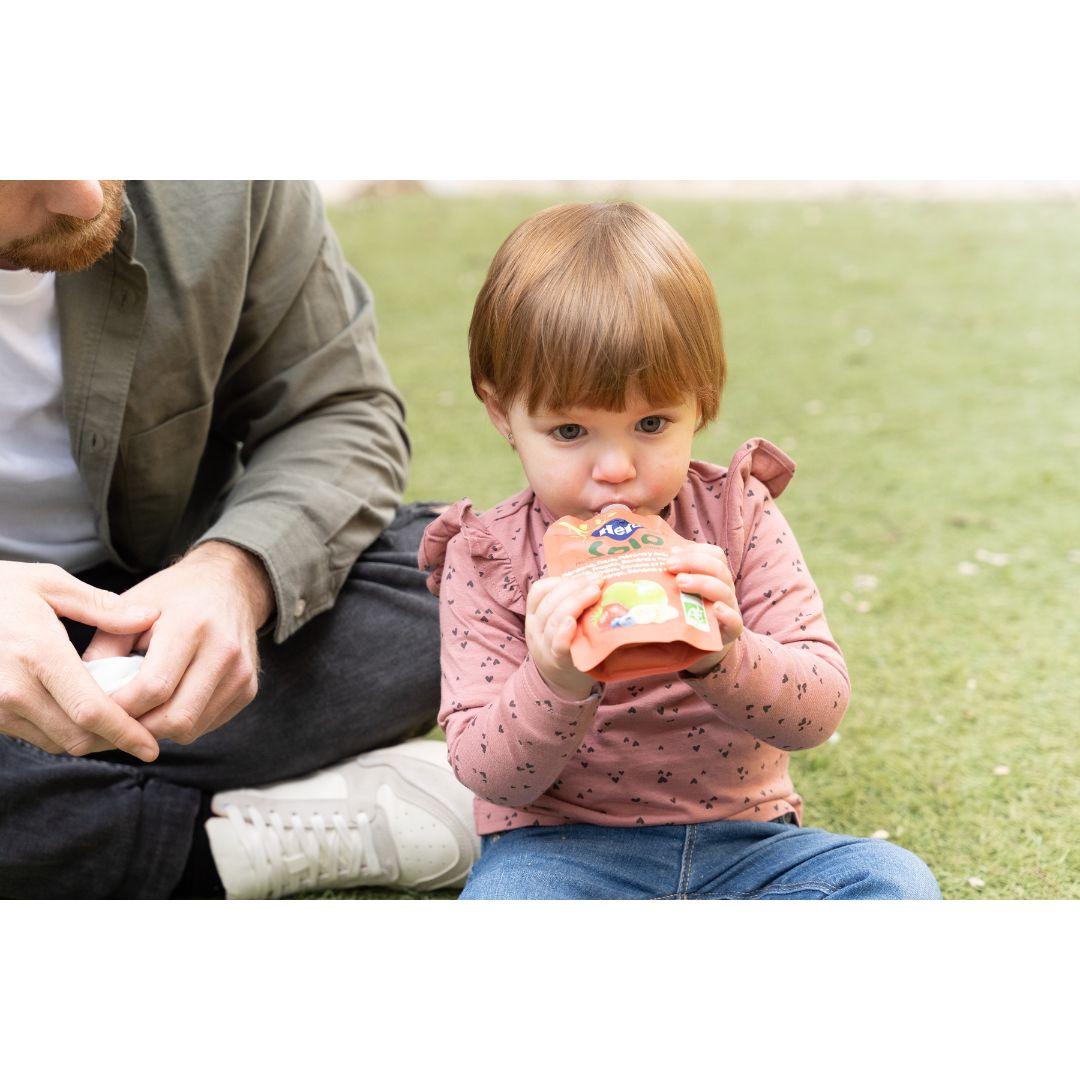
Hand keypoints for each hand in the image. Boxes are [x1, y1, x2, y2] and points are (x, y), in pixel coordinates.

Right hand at [0, 561, 160, 759]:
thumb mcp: (48, 584)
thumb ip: (102, 607)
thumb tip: (148, 616)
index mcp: (37, 653)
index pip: (91, 711)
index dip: (126, 733)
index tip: (152, 746)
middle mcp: (14, 688)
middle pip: (77, 737)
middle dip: (114, 741)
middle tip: (144, 734)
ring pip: (56, 742)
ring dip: (90, 740)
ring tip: (119, 724)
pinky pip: (35, 736)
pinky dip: (64, 733)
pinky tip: (84, 716)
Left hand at [82, 542, 272, 744]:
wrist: (230, 586)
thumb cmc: (173, 597)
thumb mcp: (130, 608)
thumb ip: (104, 650)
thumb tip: (82, 695)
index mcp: (192, 625)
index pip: (153, 688)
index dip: (119, 708)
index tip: (96, 708)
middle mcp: (224, 651)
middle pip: (176, 718)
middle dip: (138, 728)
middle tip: (114, 720)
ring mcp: (241, 672)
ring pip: (191, 729)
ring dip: (158, 729)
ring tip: (139, 709)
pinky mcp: (249, 689)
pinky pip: (207, 726)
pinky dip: (181, 723)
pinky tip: (168, 702)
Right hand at [524, 575, 602, 699]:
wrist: (562, 684)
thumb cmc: (567, 646)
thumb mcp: (556, 624)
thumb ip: (568, 605)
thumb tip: (596, 579)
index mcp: (535, 615)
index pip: (538, 591)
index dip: (559, 580)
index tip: (583, 576)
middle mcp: (535, 628)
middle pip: (550, 601)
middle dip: (574, 587)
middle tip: (597, 581)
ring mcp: (545, 645)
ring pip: (554, 618)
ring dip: (575, 601)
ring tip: (595, 592)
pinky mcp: (558, 661)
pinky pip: (558, 644)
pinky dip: (563, 632)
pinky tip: (573, 622)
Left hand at [666, 543, 743, 674]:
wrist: (702, 648)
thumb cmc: (687, 616)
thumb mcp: (680, 594)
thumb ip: (671, 578)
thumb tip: (650, 561)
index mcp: (714, 576)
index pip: (714, 555)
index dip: (695, 551)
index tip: (671, 553)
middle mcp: (724, 589)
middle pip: (718, 568)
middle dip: (693, 562)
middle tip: (670, 566)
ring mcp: (730, 609)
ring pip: (724, 590)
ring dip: (702, 583)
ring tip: (681, 583)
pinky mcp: (731, 631)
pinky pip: (735, 621)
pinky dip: (726, 614)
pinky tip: (715, 610)